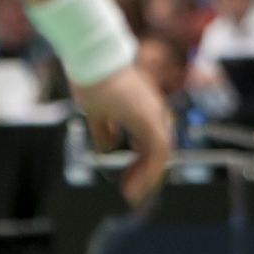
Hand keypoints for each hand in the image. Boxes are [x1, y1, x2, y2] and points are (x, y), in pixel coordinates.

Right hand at [71, 66, 171, 207]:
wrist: (92, 59)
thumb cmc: (93, 79)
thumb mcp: (97, 112)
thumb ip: (104, 130)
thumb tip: (107, 149)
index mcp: (144, 109)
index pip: (150, 142)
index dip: (142, 163)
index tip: (127, 178)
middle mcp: (155, 112)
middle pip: (158, 150)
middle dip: (146, 174)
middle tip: (131, 192)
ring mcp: (154, 114)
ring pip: (160, 155)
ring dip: (147, 178)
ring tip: (131, 194)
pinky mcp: (150, 119)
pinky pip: (157, 153)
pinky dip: (147, 173)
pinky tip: (132, 187)